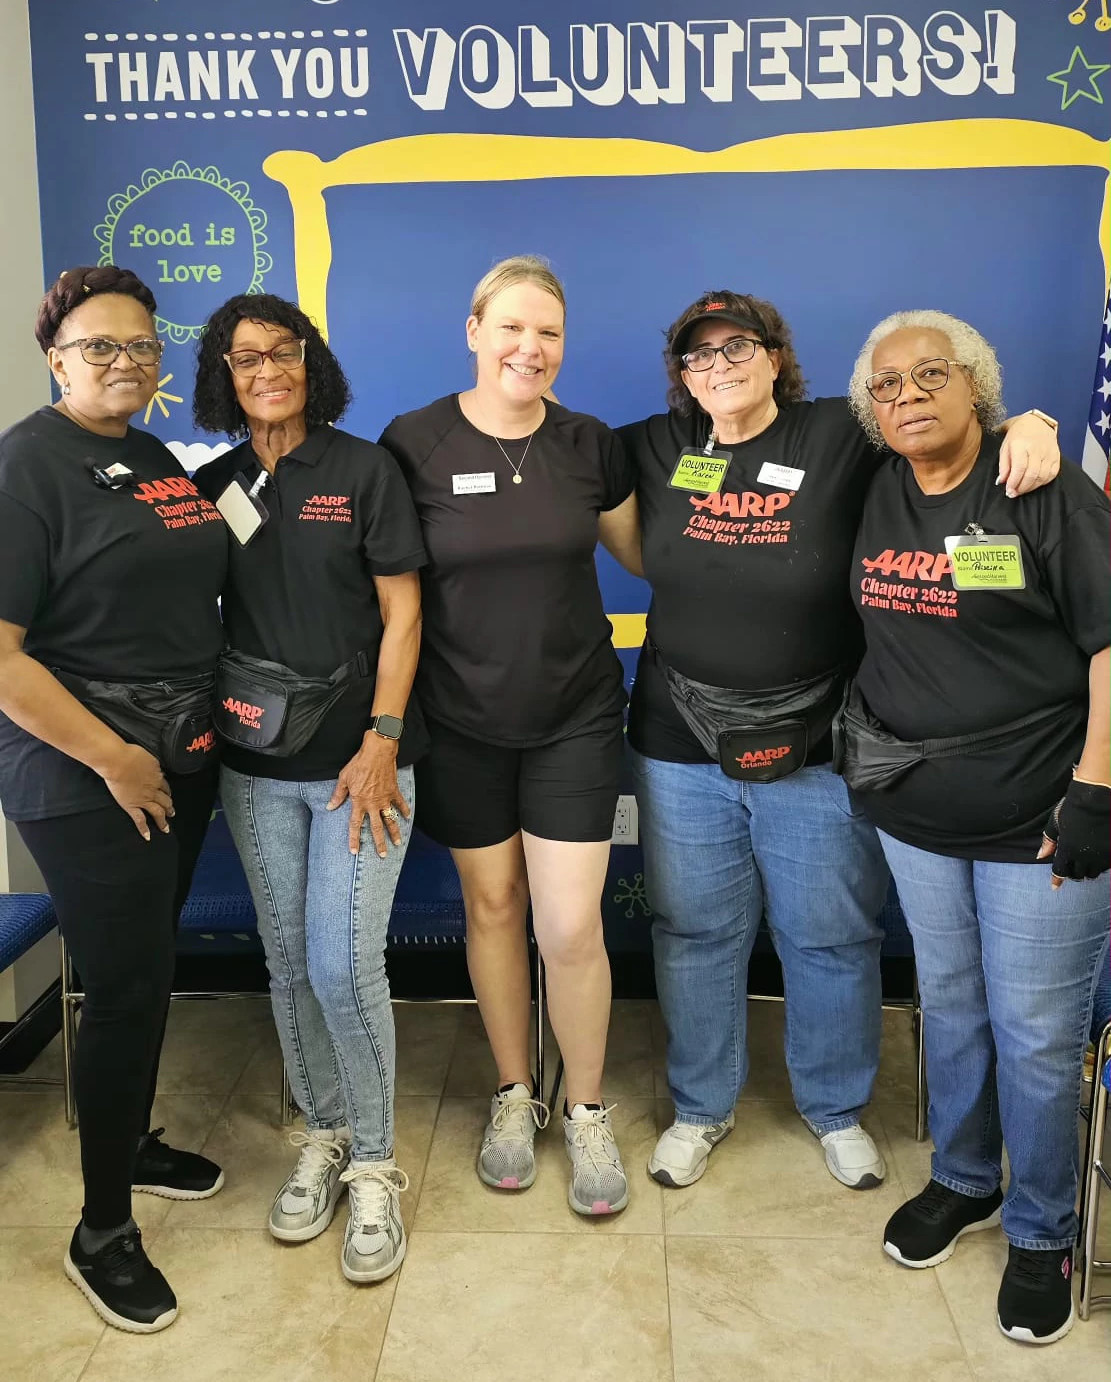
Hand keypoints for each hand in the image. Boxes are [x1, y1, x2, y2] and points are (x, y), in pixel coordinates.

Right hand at [100, 742, 172, 840]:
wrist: (118, 762)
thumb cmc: (130, 754)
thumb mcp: (147, 756)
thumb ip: (151, 764)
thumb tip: (151, 766)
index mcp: (157, 776)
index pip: (165, 785)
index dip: (167, 790)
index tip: (167, 793)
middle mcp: (153, 790)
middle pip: (165, 800)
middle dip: (169, 807)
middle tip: (172, 812)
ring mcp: (143, 799)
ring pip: (157, 812)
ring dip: (163, 820)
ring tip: (166, 827)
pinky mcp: (132, 806)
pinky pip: (139, 820)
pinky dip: (144, 829)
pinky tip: (148, 837)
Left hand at [328, 732, 409, 855]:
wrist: (377, 752)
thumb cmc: (358, 764)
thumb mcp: (344, 778)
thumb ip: (338, 795)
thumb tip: (330, 807)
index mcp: (359, 802)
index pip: (355, 825)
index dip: (354, 839)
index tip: (354, 851)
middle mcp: (373, 804)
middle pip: (376, 828)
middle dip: (379, 843)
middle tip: (382, 855)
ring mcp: (385, 798)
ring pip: (390, 819)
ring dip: (394, 832)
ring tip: (397, 843)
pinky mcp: (394, 791)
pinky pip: (400, 803)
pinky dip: (404, 810)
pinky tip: (407, 817)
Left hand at [997, 415, 1059, 497]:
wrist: (1035, 423)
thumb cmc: (1017, 437)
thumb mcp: (1005, 448)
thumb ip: (1003, 466)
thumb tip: (1002, 482)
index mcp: (1021, 444)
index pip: (1019, 468)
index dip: (1014, 482)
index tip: (1008, 490)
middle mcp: (1037, 448)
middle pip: (1032, 474)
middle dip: (1022, 487)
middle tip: (1014, 493)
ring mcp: (1049, 452)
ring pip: (1042, 476)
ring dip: (1031, 487)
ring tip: (1022, 490)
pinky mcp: (1057, 456)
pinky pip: (1052, 474)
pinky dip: (1042, 482)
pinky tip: (1034, 484)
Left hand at [1036, 777, 1110, 887]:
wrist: (1097, 796)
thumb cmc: (1074, 808)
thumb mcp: (1056, 822)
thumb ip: (1049, 841)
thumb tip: (1040, 857)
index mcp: (1068, 849)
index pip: (1061, 871)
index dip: (1057, 879)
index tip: (1055, 886)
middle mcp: (1085, 855)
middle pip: (1078, 875)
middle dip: (1074, 872)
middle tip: (1073, 866)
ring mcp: (1102, 855)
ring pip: (1094, 873)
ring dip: (1088, 869)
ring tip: (1086, 861)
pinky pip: (1107, 866)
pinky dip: (1101, 864)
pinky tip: (1098, 856)